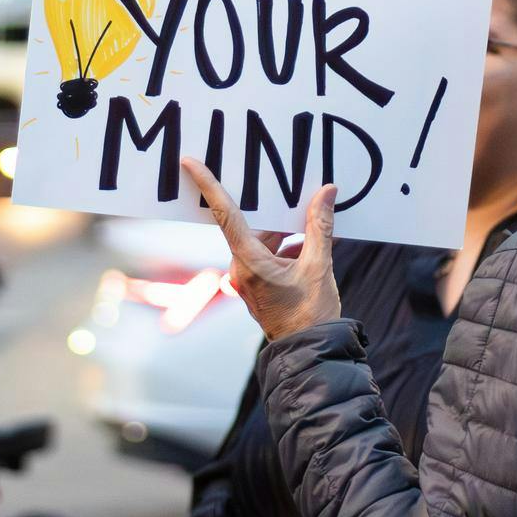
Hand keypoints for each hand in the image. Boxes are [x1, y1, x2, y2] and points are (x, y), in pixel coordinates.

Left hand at [182, 157, 339, 342]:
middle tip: (300, 197)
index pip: (224, 213)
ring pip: (266, 242)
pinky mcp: (257, 286)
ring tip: (317, 230)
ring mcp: (248, 279)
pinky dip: (290, 250)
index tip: (189, 162)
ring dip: (290, 235)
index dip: (207, 184)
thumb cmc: (311, 315)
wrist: (310, 354)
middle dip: (281, 216)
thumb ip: (321, 226)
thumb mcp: (319, 266)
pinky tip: (313, 247)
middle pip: (256, 227)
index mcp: (249, 262)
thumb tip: (327, 192)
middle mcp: (241, 269)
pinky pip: (270, 256)